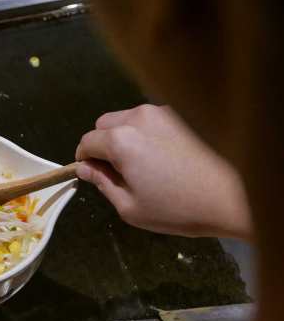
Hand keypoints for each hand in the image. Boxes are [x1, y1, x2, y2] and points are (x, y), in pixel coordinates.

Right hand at [76, 104, 251, 239]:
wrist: (236, 197)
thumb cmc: (179, 208)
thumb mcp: (130, 207)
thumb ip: (102, 183)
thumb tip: (84, 169)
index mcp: (120, 140)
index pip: (86, 142)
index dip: (85, 160)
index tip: (93, 175)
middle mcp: (138, 118)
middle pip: (104, 124)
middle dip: (103, 145)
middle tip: (119, 172)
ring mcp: (162, 112)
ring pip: (128, 119)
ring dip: (126, 137)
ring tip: (145, 165)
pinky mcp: (182, 115)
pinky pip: (151, 120)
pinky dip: (148, 134)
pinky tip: (166, 157)